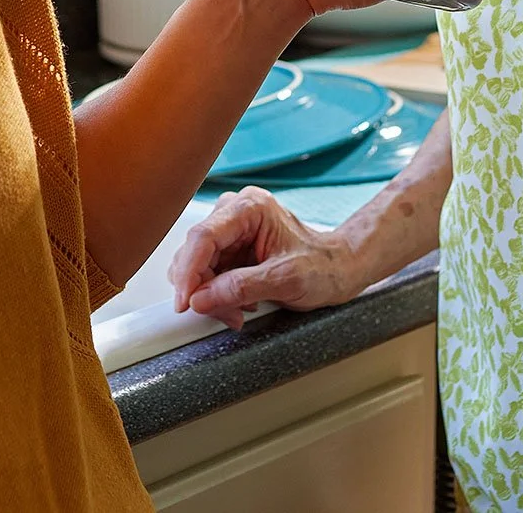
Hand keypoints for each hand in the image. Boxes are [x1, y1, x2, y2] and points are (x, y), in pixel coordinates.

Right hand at [168, 187, 361, 330]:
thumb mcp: (285, 280)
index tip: (185, 302)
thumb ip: (241, 288)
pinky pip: (208, 273)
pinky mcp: (230, 248)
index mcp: (250, 208)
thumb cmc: (321, 267)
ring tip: (237, 312)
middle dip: (203, 288)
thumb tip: (199, 299)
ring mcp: (231, 230)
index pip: (203, 236)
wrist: (338, 269)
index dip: (188, 271)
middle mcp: (235, 212)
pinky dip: (217, 295)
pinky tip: (238, 306)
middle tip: (225, 314)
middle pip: (196, 251)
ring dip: (210, 295)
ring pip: (197, 265)